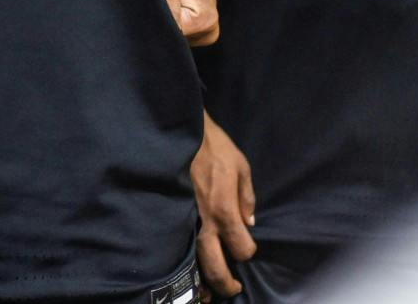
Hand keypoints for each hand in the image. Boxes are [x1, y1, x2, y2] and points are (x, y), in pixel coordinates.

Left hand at [156, 0, 219, 43]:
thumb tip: (156, 39)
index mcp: (206, 21)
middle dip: (152, 21)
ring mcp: (200, 31)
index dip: (150, 22)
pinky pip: (168, 29)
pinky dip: (157, 16)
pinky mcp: (190, 26)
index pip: (169, 39)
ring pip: (167, 36)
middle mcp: (208, 32)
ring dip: (154, 17)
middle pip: (169, 41)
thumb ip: (165, 9)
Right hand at [193, 112, 256, 297]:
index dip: (247, 251)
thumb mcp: (240, 166)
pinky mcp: (169, 213)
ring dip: (201, 280)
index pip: (242, 248)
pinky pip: (176, 244)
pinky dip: (181, 261)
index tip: (247, 246)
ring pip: (192, 260)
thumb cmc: (211, 145)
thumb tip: (249, 222)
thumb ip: (247, 197)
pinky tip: (184, 269)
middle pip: (216, 264)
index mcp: (224, 208)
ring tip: (206, 294)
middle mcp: (204, 220)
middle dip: (225, 282)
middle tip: (233, 288)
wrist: (175, 130)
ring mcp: (183, 219)